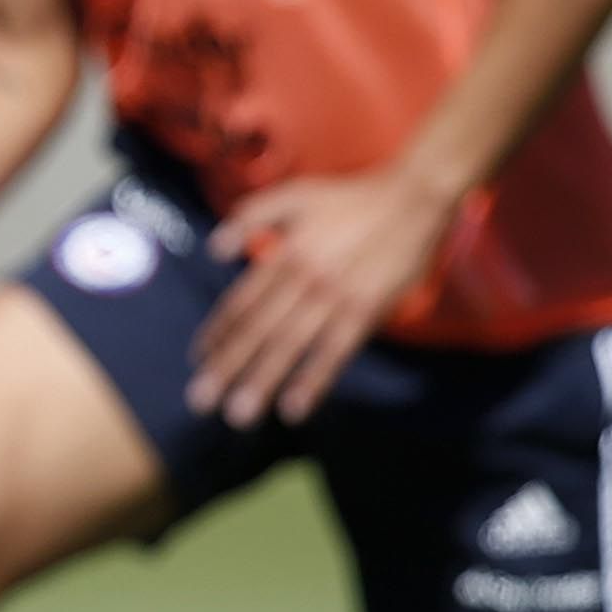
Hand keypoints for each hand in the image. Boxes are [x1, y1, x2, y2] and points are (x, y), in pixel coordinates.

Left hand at [194, 165, 464, 425]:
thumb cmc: (350, 199)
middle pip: (257, 329)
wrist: (414, 198)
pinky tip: (294, 409)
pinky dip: (313, 381)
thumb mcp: (293, 196)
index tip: (198, 360)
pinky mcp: (366, 311)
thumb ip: (250, 217)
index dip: (217, 333)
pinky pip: (334, 352)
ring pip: (289, 344)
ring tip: (238, 415)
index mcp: (284, 254)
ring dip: (262, 381)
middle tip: (199, 401)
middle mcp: (302, 278)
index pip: (241, 303)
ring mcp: (334, 296)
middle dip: (226, 367)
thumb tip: (213, 250)